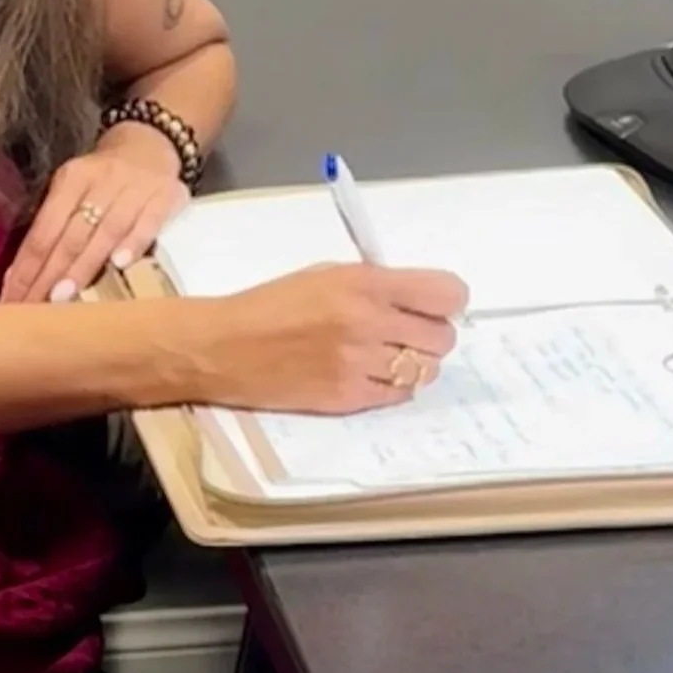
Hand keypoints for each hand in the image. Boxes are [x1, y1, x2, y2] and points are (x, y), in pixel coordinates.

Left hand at [2, 126, 191, 303]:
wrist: (150, 145)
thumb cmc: (104, 180)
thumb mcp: (74, 189)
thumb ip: (53, 227)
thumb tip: (22, 277)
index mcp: (71, 179)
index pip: (44, 230)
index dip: (27, 267)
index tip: (13, 299)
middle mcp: (101, 180)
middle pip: (71, 234)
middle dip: (50, 273)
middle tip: (33, 307)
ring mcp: (134, 188)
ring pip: (106, 231)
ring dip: (84, 265)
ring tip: (65, 296)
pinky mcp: (165, 196)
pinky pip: (148, 222)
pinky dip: (134, 243)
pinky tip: (120, 264)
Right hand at [198, 263, 470, 415]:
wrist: (224, 347)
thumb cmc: (272, 304)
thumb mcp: (327, 274)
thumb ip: (376, 284)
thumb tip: (423, 299)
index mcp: (364, 283)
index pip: (445, 294)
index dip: (448, 301)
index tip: (438, 305)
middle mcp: (368, 323)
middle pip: (442, 337)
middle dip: (432, 334)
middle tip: (410, 332)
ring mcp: (359, 364)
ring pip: (425, 370)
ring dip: (415, 363)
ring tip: (388, 356)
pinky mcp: (348, 398)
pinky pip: (398, 396)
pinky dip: (393, 386)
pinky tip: (370, 374)